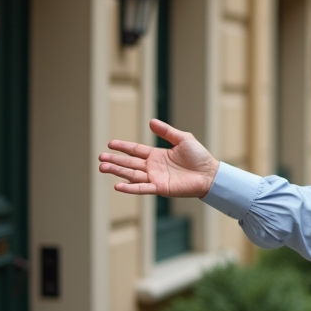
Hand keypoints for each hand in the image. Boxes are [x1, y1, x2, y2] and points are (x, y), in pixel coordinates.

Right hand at [98, 119, 219, 197]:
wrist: (210, 173)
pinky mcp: (160, 188)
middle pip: (129, 163)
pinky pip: (142, 188)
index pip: (135, 150)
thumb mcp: (183, 139)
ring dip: (117, 172)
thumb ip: (167, 131)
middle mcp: (153, 167)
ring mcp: (155, 178)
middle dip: (115, 161)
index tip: (109, 144)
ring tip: (102, 168)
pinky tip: (117, 186)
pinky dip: (130, 188)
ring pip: (132, 175)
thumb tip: (151, 122)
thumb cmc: (199, 157)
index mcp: (157, 155)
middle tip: (100, 158)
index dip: (123, 147)